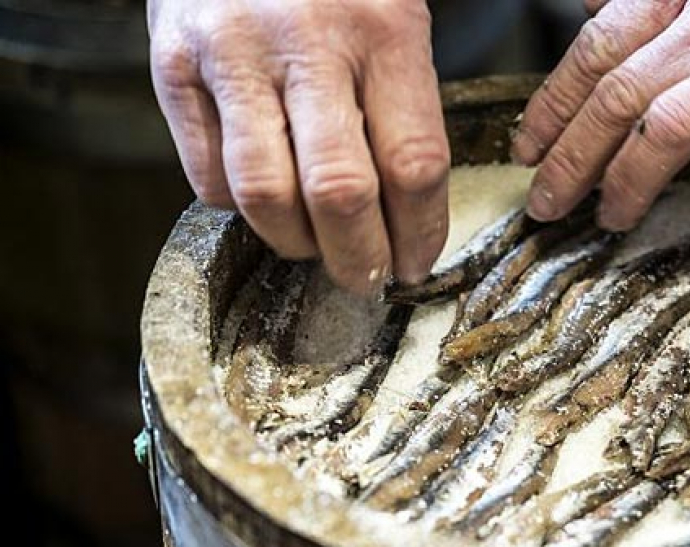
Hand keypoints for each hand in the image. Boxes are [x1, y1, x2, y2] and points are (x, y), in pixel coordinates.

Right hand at [148, 0, 449, 293]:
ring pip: (265, 193)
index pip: (414, 164)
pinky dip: (240, 208)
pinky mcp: (172, 62)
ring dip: (296, 243)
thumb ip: (402, 107)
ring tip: (314, 247)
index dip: (420, 233)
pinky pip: (207, 174)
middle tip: (369, 281)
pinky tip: (265, 198)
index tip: (418, 263)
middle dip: (360, 259)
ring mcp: (231, 51)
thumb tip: (408, 219)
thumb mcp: (392, 20)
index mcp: (384, 30)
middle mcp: (306, 40)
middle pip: (339, 192)